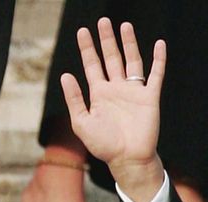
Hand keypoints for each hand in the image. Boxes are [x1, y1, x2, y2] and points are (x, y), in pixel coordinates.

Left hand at [61, 18, 165, 201]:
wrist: (126, 159)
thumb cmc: (102, 144)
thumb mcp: (81, 122)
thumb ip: (74, 99)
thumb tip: (65, 75)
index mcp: (98, 94)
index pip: (92, 65)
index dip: (87, 48)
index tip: (83, 31)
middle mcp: (116, 88)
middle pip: (111, 58)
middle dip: (106, 40)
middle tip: (103, 21)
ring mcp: (133, 91)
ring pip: (131, 61)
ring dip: (129, 44)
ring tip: (124, 26)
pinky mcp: (150, 97)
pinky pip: (156, 74)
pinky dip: (158, 59)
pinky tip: (158, 44)